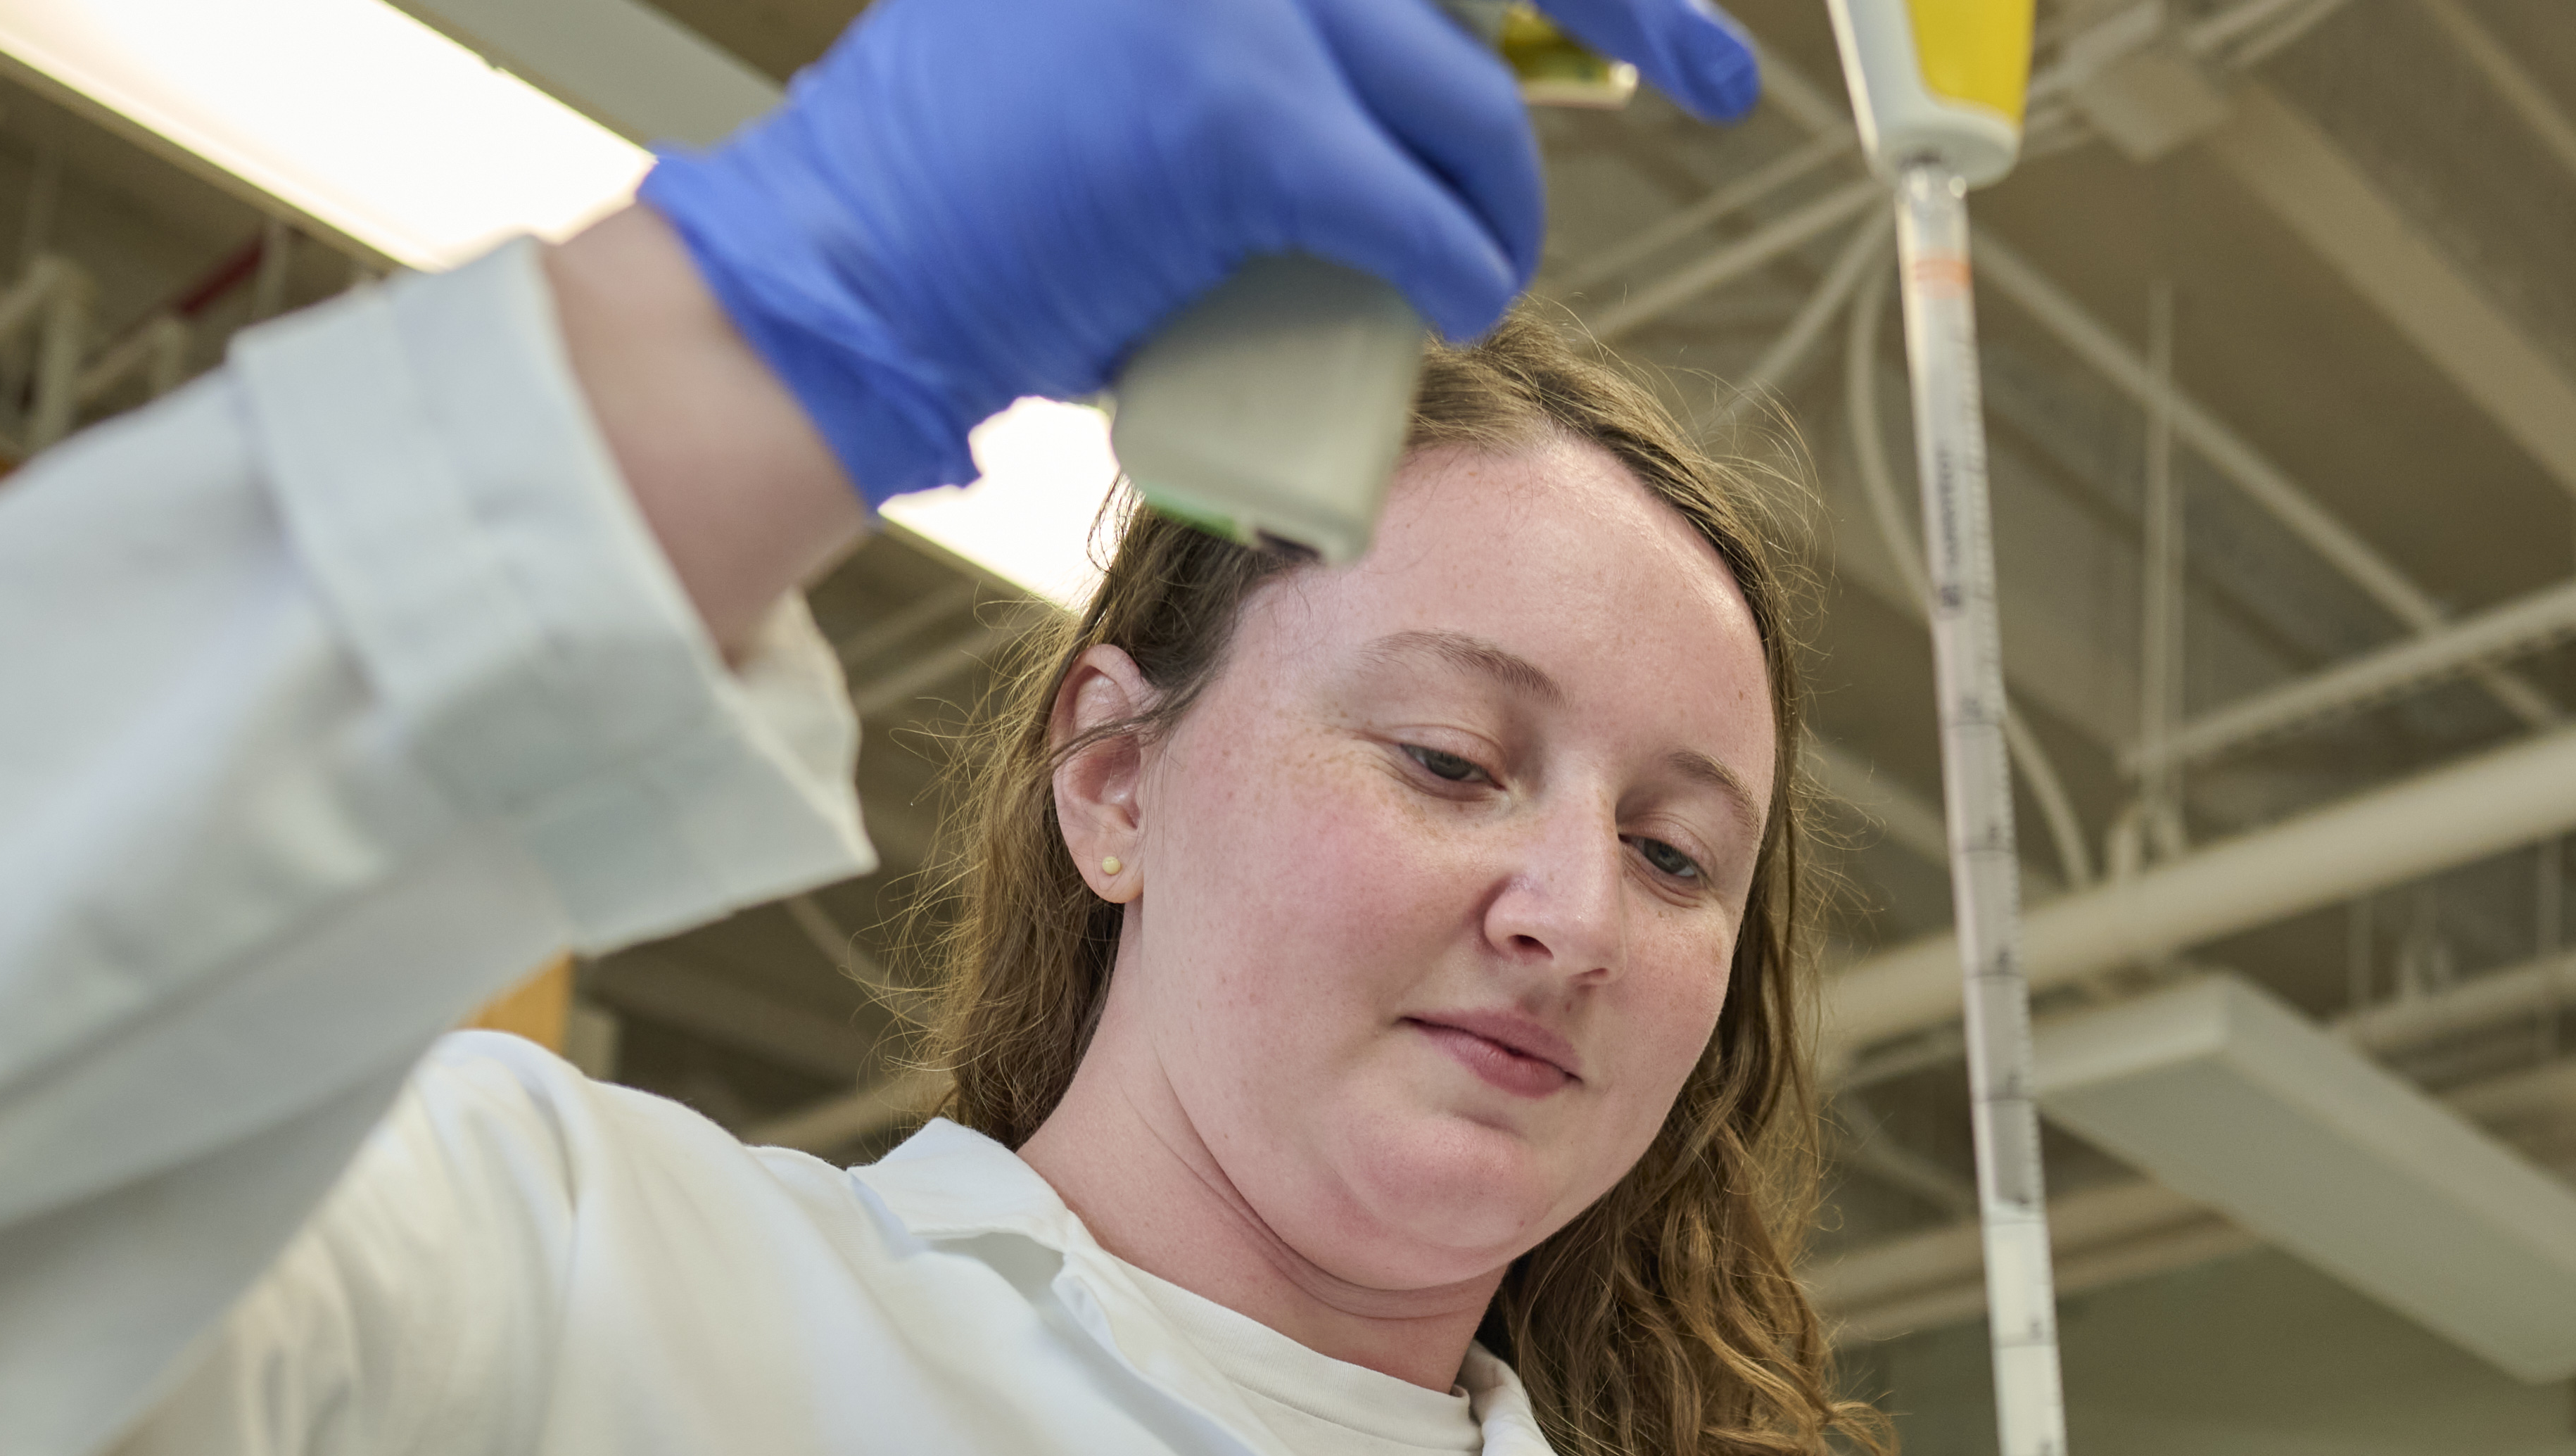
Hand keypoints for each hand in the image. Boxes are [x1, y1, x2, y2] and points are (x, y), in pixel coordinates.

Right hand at [640, 0, 1758, 503]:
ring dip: (1499, 208)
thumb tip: (1450, 55)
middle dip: (1637, 3)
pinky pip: (1428, 216)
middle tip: (1712, 78)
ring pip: (1471, 107)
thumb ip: (1293, 27)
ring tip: (1457, 270)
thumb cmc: (1004, 184)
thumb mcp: (1151, 41)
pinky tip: (1454, 305)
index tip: (1673, 21)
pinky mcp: (1238, 114)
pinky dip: (1469, 274)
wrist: (862, 266)